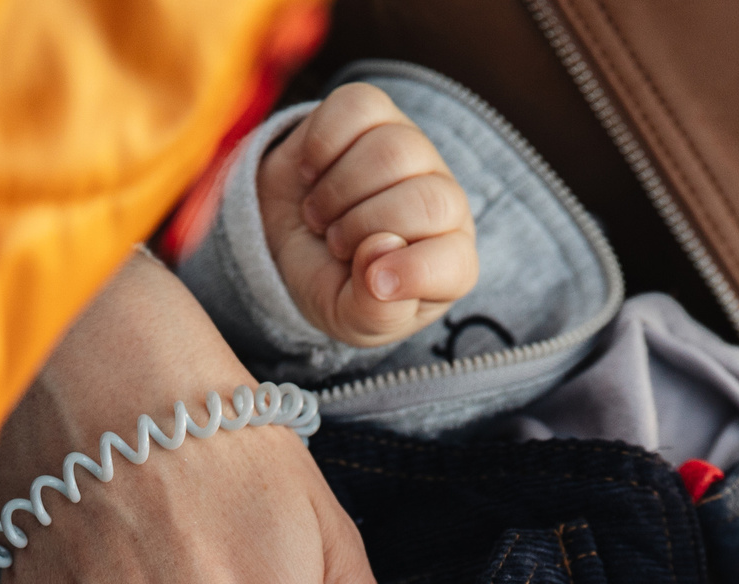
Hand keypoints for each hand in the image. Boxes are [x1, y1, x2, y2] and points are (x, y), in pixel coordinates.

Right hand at [257, 82, 477, 346]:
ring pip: (391, 151)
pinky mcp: (374, 111)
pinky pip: (357, 108)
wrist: (282, 241)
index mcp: (449, 262)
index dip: (411, 271)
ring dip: (337, 191)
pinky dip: (321, 145)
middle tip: (336, 243)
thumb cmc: (332, 285)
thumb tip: (381, 251)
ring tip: (322, 214)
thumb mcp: (351, 320)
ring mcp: (412, 149)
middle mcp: (443, 201)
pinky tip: (313, 173)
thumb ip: (376, 308)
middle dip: (364, 227)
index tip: (367, 282)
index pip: (455, 259)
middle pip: (426, 198)